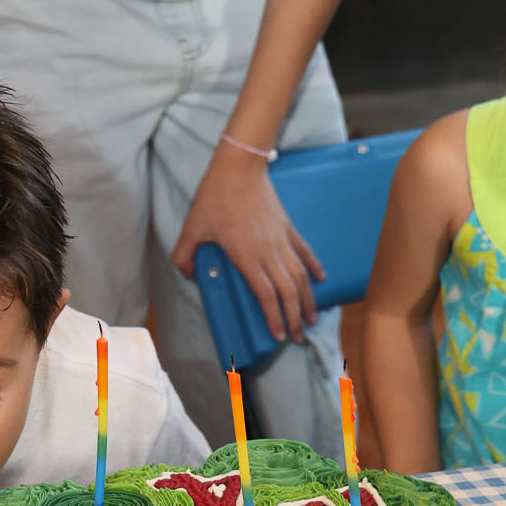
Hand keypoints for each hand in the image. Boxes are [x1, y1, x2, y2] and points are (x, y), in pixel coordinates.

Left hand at [171, 145, 323, 344]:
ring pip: (300, 276)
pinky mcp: (288, 227)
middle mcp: (269, 252)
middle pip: (288, 291)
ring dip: (308, 299)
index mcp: (247, 256)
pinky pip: (304, 252)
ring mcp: (281, 240)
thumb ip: (184, 255)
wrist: (240, 167)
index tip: (277, 335)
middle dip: (294, 317)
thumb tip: (189, 275)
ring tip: (311, 318)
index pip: (265, 295)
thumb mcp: (192, 227)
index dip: (273, 317)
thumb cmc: (215, 197)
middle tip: (297, 337)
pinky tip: (321, 279)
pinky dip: (313, 267)